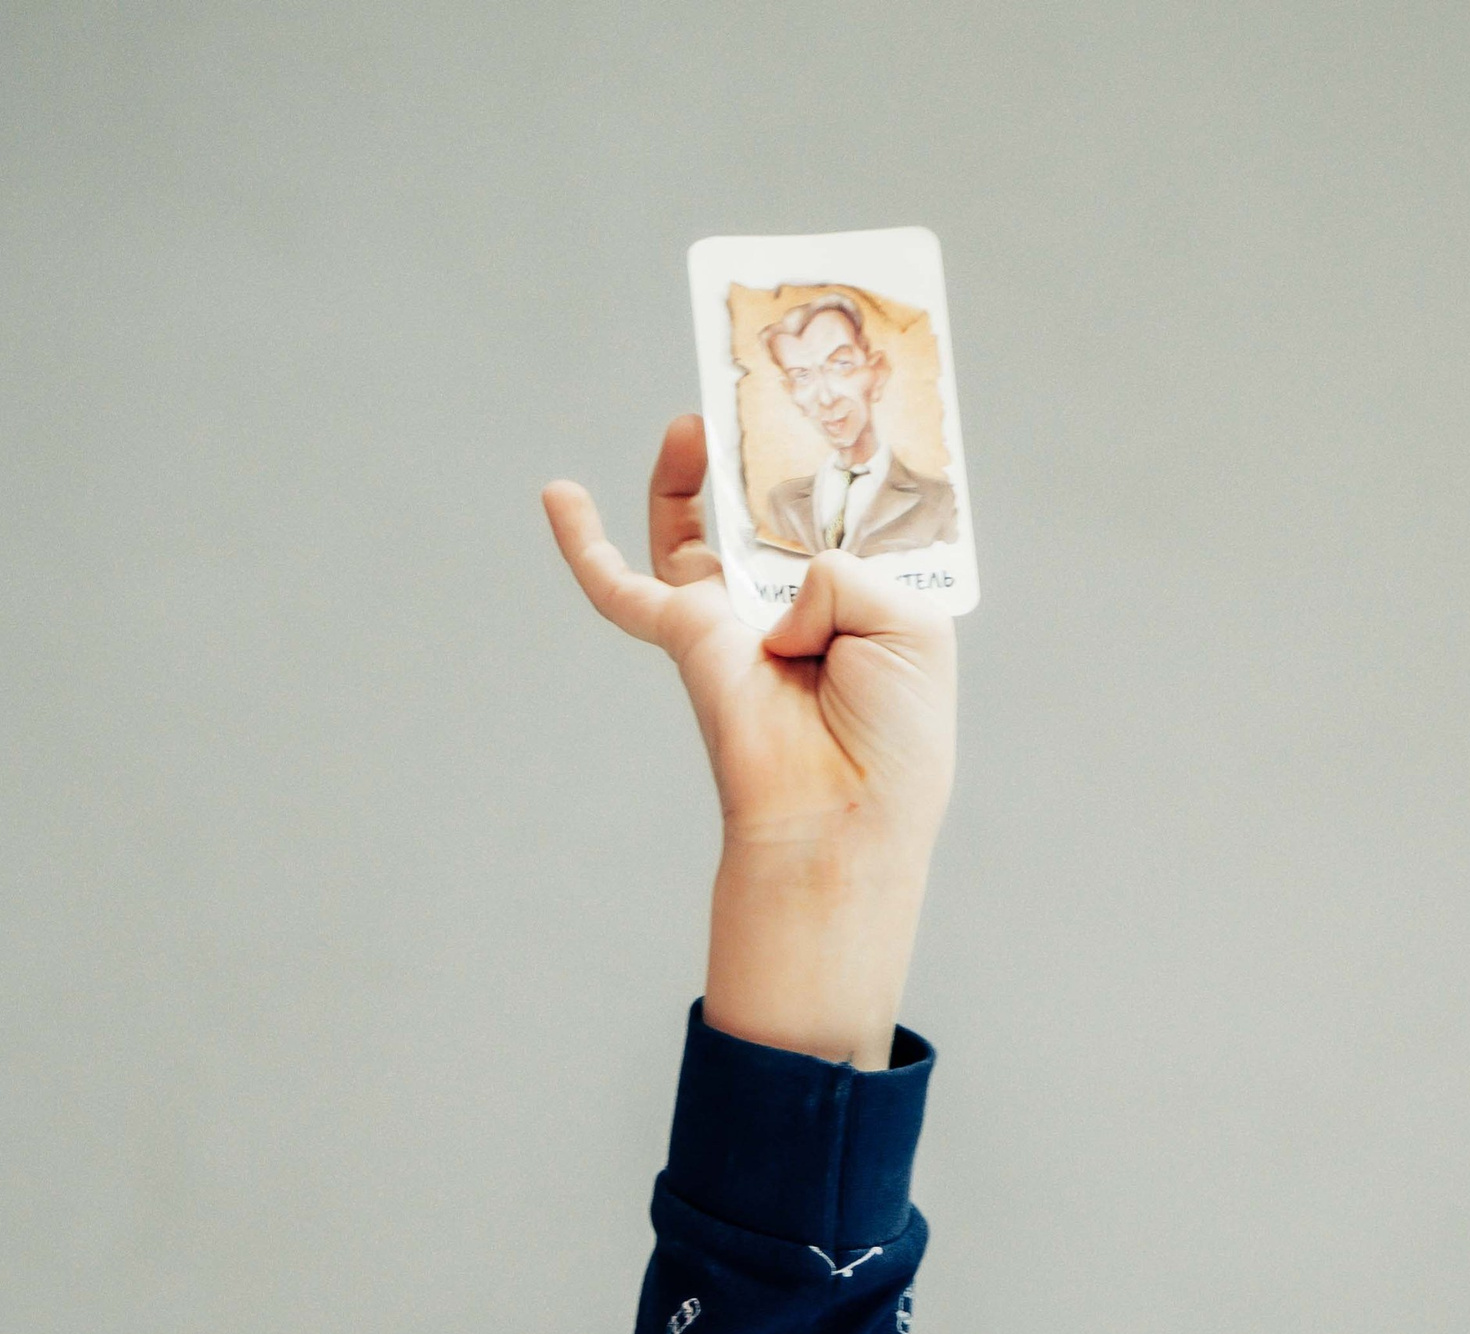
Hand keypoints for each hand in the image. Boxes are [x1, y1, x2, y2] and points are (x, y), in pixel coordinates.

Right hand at [542, 419, 956, 1066]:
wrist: (840, 813)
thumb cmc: (896, 740)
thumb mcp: (912, 628)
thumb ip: (850, 568)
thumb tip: (777, 588)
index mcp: (862, 604)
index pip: (841, 520)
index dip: (838, 465)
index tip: (842, 397)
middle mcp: (795, 604)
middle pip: (760, 506)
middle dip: (755, 449)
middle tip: (756, 384)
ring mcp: (735, 619)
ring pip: (692, 529)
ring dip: (683, 472)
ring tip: (691, 422)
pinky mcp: (686, 638)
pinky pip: (619, 588)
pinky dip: (583, 545)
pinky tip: (558, 496)